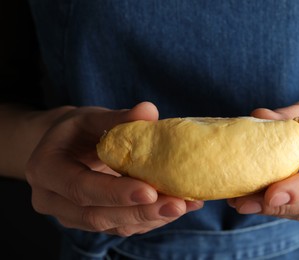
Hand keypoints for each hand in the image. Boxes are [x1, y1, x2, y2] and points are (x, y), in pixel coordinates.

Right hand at [26, 102, 202, 235]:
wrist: (63, 149)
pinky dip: (150, 219)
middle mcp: (52, 200)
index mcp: (46, 170)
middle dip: (140, 212)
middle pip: (97, 216)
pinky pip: (121, 227)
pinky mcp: (91, 221)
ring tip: (183, 205)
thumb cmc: (76, 131)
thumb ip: (117, 118)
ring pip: (113, 226)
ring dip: (151, 218)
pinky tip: (175, 207)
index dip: (115, 192)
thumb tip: (149, 110)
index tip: (150, 191)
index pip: (80, 188)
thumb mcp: (90, 118)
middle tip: (177, 204)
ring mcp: (71, 216)